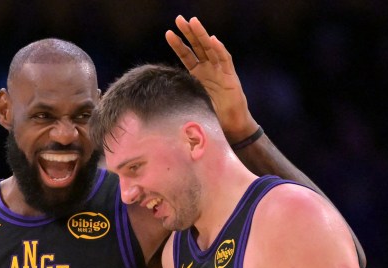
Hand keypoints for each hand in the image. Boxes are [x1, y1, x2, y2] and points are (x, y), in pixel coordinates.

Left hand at [166, 15, 259, 142]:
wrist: (230, 127)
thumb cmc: (210, 117)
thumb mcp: (190, 103)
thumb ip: (179, 96)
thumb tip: (157, 98)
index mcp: (198, 75)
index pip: (186, 55)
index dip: (178, 44)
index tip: (168, 33)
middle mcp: (209, 69)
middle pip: (198, 47)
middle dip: (189, 32)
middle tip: (179, 19)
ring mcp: (220, 71)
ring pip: (211, 49)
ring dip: (202, 35)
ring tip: (194, 22)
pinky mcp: (231, 77)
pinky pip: (225, 60)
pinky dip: (220, 49)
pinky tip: (213, 40)